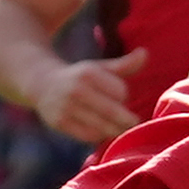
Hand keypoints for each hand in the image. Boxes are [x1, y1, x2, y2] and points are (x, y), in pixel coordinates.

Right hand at [35, 49, 149, 144]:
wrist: (42, 84)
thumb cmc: (80, 77)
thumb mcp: (100, 67)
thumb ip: (125, 64)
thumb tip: (145, 53)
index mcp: (88, 73)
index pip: (120, 92)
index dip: (124, 96)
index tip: (121, 97)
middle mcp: (76, 89)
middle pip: (113, 111)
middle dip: (127, 119)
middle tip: (133, 122)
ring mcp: (66, 107)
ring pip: (102, 126)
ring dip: (115, 129)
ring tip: (120, 127)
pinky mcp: (60, 123)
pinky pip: (88, 135)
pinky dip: (99, 135)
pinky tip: (102, 130)